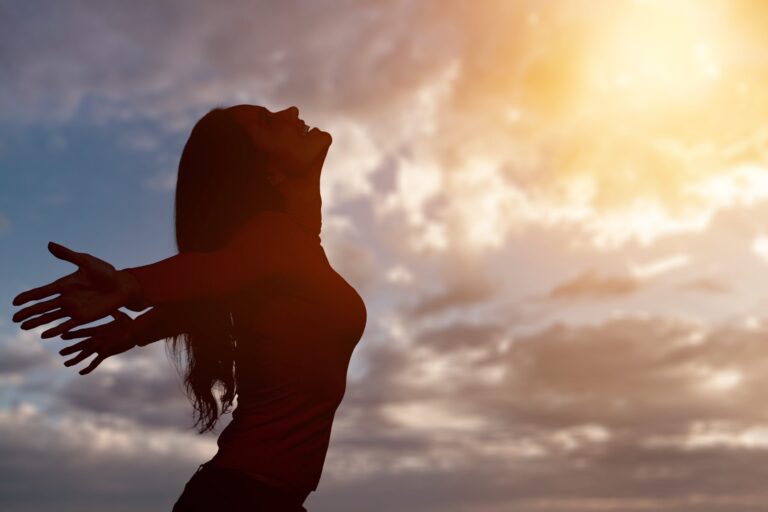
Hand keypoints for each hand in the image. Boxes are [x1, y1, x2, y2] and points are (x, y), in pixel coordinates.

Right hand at [11, 242, 140, 338]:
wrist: (123, 286)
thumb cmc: (107, 273)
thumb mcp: (87, 262)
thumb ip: (68, 255)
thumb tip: (49, 244)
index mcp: (65, 284)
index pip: (42, 292)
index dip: (28, 297)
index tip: (15, 302)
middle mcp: (66, 298)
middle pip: (42, 306)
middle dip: (28, 312)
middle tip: (13, 318)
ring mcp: (74, 309)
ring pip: (51, 317)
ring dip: (37, 322)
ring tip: (22, 327)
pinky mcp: (84, 317)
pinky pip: (67, 325)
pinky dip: (56, 330)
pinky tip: (44, 335)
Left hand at [58, 310, 135, 374]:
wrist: (134, 332)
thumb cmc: (130, 323)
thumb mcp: (120, 316)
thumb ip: (114, 313)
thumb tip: (113, 306)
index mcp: (98, 329)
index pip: (81, 332)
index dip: (71, 334)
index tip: (62, 336)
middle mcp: (96, 338)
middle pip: (80, 344)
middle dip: (70, 348)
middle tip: (60, 352)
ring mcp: (100, 346)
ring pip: (83, 354)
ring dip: (74, 359)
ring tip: (65, 364)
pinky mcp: (105, 353)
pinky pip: (94, 363)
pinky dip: (87, 368)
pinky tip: (81, 373)